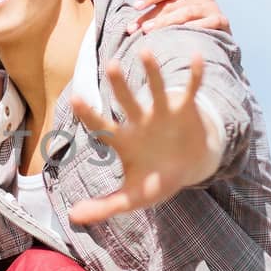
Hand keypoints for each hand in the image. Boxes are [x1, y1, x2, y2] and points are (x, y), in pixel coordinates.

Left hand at [68, 50, 214, 223]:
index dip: (90, 115)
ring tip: (146, 52)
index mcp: (124, 140)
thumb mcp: (130, 197)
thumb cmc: (155, 181)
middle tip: (112, 65)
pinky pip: (190, 90)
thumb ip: (103, 206)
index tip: (76, 99)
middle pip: (128, 101)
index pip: (103, 125)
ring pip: (156, 90)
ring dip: (153, 73)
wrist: (188, 169)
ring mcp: (163, 114)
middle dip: (120, 85)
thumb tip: (73, 218)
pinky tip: (196, 58)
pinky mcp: (186, 110)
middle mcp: (141, 122)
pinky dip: (194, 76)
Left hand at [131, 0, 229, 33]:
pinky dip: (194, 27)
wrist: (216, 39)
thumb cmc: (189, 21)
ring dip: (166, 22)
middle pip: (173, 3)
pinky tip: (180, 33)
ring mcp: (213, 7)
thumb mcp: (174, 9)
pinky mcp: (222, 21)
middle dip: (152, 16)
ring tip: (148, 31)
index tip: (135, 6)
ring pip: (186, 13)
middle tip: (137, 27)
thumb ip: (161, 2)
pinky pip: (207, 23)